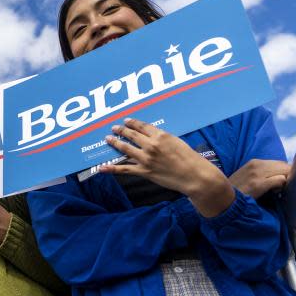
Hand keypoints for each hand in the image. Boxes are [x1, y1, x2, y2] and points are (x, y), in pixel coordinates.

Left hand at [102, 118, 233, 216]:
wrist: (193, 175)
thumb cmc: (190, 158)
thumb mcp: (177, 142)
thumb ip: (163, 138)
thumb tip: (153, 137)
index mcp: (161, 136)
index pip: (142, 126)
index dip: (132, 123)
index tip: (126, 121)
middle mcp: (151, 145)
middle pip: (131, 135)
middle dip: (121, 130)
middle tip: (114, 128)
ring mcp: (146, 158)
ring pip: (125, 148)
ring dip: (115, 143)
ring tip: (108, 139)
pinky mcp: (143, 171)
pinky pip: (124, 169)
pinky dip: (111, 169)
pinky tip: (102, 168)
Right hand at [228, 159, 290, 197]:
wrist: (222, 200)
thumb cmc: (237, 191)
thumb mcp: (247, 177)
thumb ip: (262, 173)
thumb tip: (281, 176)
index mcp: (254, 162)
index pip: (279, 163)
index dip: (284, 172)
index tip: (281, 183)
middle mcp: (256, 165)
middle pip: (284, 166)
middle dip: (287, 175)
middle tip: (281, 187)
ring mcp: (257, 174)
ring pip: (284, 171)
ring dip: (285, 181)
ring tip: (276, 190)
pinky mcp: (258, 184)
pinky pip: (280, 180)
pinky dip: (281, 186)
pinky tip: (274, 192)